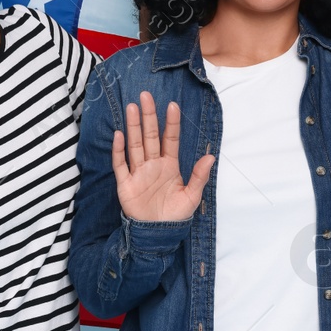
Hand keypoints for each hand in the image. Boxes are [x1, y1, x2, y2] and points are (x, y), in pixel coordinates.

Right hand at [112, 91, 214, 222]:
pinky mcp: (125, 183)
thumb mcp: (192, 197)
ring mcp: (138, 172)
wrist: (156, 234)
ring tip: (132, 107)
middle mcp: (153, 164)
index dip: (171, 123)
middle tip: (146, 96)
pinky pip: (120, 164)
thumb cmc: (175, 215)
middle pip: (150, 136)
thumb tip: (211, 156)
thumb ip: (199, 176)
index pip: (170, 139)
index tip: (173, 105)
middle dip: (148, 116)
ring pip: (135, 145)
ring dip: (133, 127)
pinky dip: (118, 151)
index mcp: (170, 165)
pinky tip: (119, 135)